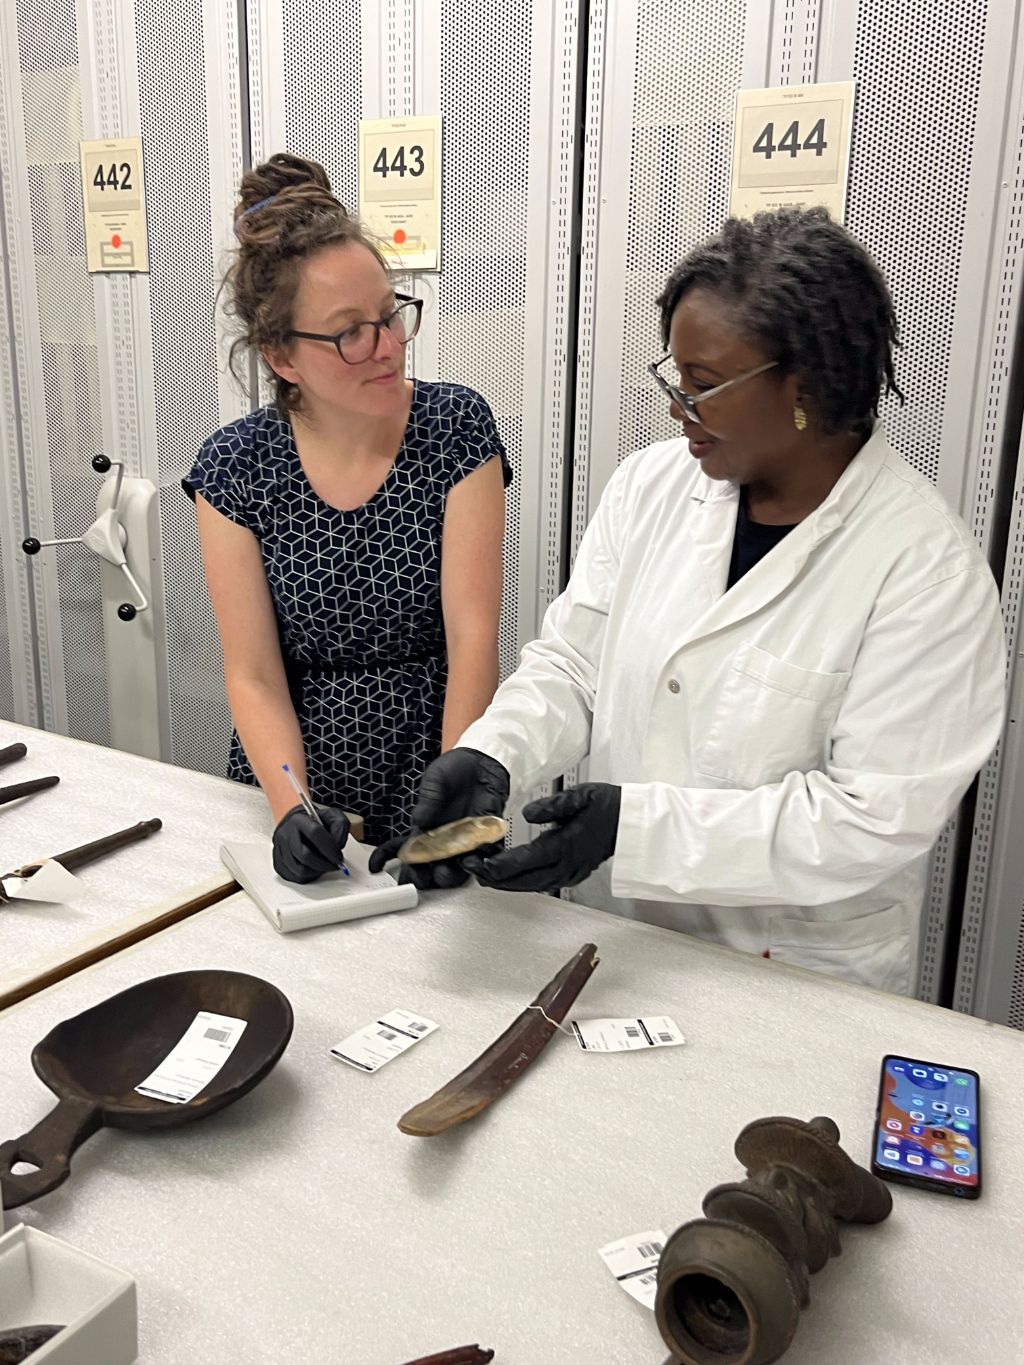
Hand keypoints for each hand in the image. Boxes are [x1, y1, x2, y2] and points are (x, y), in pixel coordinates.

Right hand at [272, 804, 349, 883]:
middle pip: (305, 856)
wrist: (297, 826)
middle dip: (324, 864)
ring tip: (324, 864)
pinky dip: (309, 875)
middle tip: (334, 864)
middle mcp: (285, 834)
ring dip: (317, 871)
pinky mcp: (278, 863)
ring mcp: (280, 850)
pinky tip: (315, 867)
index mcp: (298, 820)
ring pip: (300, 869)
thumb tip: (338, 845)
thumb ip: (340, 827)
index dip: (329, 848)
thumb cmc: (314, 822)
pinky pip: (296, 876)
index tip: (338, 857)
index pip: (314, 833)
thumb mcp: (332, 817)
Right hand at [368, 747, 509, 888]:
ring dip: (451, 875)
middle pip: (432, 867)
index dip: (393, 861)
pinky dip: (481, 860)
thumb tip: (419, 820)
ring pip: (457, 868)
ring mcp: (466, 839)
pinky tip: (476, 859)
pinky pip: (485, 854)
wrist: (482, 761)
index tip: (382, 867)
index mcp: (427, 828)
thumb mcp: (435, 779)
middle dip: (426, 877)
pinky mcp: (487, 835)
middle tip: (423, 876)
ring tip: (447, 872)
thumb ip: (428, 798)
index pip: (408, 850)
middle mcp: (445, 839)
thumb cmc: (454, 770)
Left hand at [463, 783, 619, 892]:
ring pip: (530, 886)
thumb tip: (528, 813)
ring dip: (505, 883)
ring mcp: (569, 874)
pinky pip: (540, 884)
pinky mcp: (570, 876)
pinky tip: (508, 876)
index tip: (478, 863)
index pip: (525, 861)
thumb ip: (553, 806)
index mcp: (565, 846)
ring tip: (483, 874)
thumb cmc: (606, 806)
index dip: (499, 865)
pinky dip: (520, 882)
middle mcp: (566, 866)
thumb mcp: (580, 796)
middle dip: (494, 878)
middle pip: (522, 881)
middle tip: (471, 870)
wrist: (629, 823)